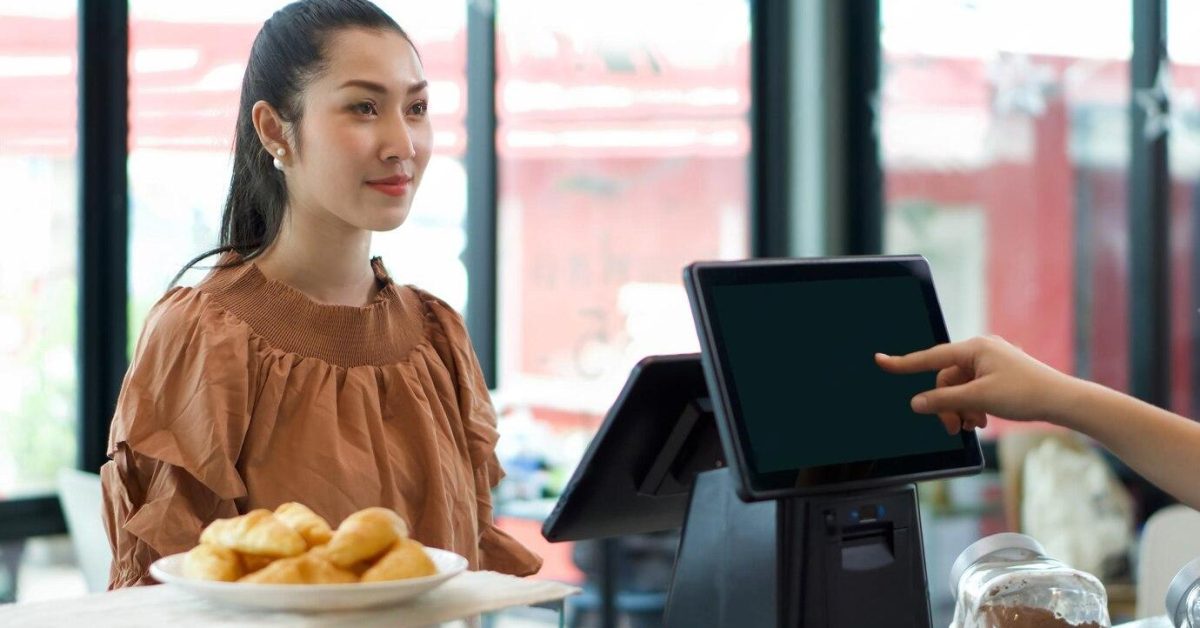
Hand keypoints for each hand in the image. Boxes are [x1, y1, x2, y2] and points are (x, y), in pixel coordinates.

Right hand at [874, 335, 1075, 433]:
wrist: (1063, 401)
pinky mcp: (999, 375)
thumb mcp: (979, 399)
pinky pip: (973, 390)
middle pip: (946, 380)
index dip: (904, 363)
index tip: (881, 361)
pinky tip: (981, 420)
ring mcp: (991, 362)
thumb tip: (918, 403)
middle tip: (953, 427)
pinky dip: (973, 406)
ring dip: (961, 408)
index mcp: (975, 348)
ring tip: (972, 425)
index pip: (930, 357)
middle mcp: (981, 351)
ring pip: (960, 388)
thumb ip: (944, 400)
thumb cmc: (1026, 394)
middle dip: (947, 404)